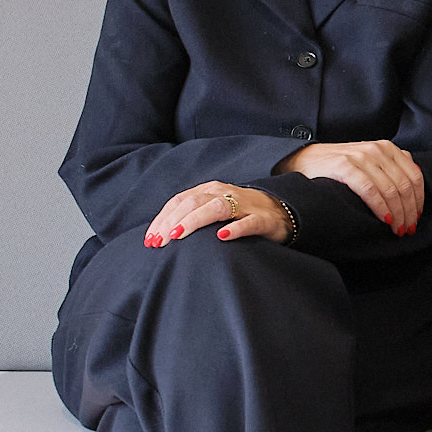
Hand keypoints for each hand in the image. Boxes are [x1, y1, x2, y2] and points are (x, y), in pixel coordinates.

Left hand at [144, 182, 289, 246]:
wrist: (281, 212)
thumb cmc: (241, 214)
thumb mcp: (214, 210)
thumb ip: (192, 216)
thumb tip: (161, 235)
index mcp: (209, 190)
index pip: (180, 200)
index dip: (163, 218)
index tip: (150, 239)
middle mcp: (224, 193)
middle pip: (193, 202)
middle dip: (172, 221)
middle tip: (159, 241)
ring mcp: (244, 205)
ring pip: (216, 207)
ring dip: (194, 220)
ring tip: (178, 235)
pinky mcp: (263, 219)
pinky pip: (248, 222)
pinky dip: (235, 228)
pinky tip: (222, 237)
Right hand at [279, 140, 422, 232]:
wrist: (304, 159)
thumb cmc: (339, 166)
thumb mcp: (370, 162)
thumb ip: (390, 169)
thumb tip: (414, 192)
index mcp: (388, 148)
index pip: (415, 177)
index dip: (419, 201)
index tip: (416, 218)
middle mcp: (378, 149)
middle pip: (405, 185)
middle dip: (409, 212)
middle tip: (407, 229)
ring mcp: (362, 157)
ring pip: (391, 190)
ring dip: (397, 214)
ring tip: (397, 229)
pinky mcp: (345, 166)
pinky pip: (371, 190)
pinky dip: (381, 208)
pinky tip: (384, 220)